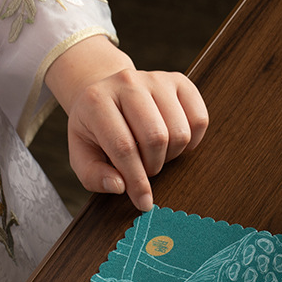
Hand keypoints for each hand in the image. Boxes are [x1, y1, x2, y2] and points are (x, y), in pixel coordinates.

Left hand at [46, 37, 208, 210]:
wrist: (106, 93)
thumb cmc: (95, 128)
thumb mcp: (82, 154)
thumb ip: (94, 176)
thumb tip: (120, 186)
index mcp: (96, 101)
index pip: (123, 145)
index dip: (136, 180)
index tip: (143, 202)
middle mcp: (127, 82)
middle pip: (156, 138)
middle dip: (153, 166)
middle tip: (144, 169)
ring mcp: (156, 78)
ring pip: (180, 131)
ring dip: (171, 155)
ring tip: (155, 154)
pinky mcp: (179, 81)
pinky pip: (199, 119)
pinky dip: (192, 141)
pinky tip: (173, 143)